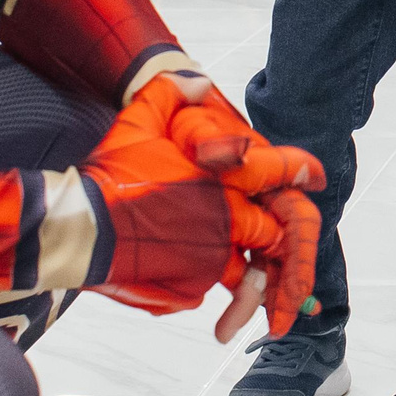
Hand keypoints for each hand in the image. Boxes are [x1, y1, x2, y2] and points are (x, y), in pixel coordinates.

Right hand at [82, 76, 323, 342]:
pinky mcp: (194, 282)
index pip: (276, 172)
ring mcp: (212, 252)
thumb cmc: (110, 175)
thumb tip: (199, 83)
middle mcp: (226, 215)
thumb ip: (171, 94)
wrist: (81, 227)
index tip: (315, 178)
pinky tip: (209, 304)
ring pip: (252, 272)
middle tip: (295, 263)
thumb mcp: (138, 121)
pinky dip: (212, 290)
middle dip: (289, 248)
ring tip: (267, 311)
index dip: (300, 172)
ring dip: (259, 287)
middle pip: (276, 232)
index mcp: (221, 176)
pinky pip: (214, 287)